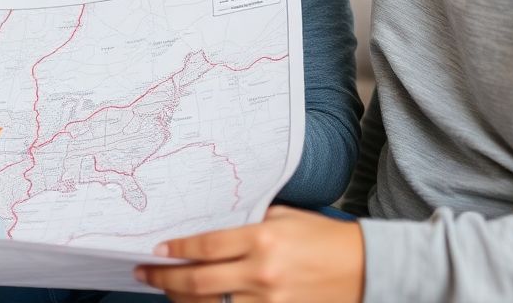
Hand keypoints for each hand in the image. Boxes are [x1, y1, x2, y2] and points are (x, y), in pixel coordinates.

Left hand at [137, 206, 363, 302]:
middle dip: (166, 278)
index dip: (177, 250)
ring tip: (167, 290)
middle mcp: (262, 272)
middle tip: (145, 273)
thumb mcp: (285, 218)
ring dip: (183, 300)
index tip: (158, 251)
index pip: (206, 245)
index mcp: (263, 239)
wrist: (367, 267)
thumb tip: (210, 230)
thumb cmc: (325, 238)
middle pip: (199, 281)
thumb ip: (248, 224)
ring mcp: (270, 301)